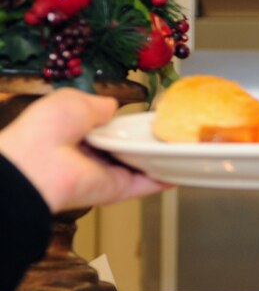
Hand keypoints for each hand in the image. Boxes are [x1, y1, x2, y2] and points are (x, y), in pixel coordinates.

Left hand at [0, 89, 168, 212]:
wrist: (38, 163)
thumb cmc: (46, 129)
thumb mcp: (71, 100)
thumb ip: (96, 103)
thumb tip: (113, 106)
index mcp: (78, 133)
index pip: (110, 128)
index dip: (128, 122)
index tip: (150, 117)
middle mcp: (93, 155)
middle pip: (128, 147)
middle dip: (149, 139)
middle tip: (174, 128)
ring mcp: (107, 174)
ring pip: (141, 166)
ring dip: (162, 157)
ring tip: (187, 145)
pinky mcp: (117, 190)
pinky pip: (146, 184)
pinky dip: (166, 179)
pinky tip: (183, 168)